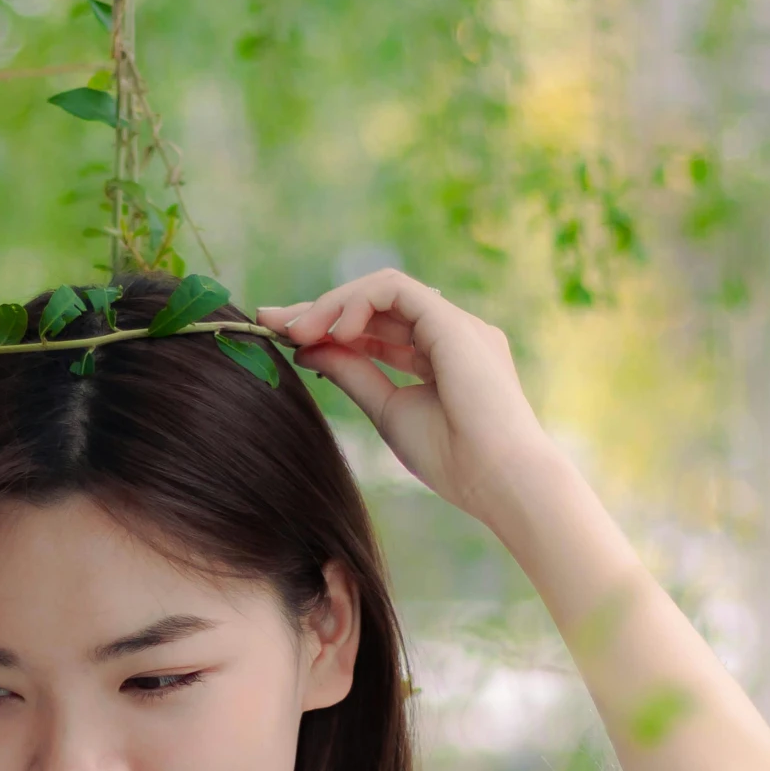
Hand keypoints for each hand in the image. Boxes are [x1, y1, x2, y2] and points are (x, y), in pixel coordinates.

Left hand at [258, 270, 559, 525]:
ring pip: (383, 290)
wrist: (498, 480)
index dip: (329, 328)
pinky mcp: (452, 321)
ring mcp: (456, 325)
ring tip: (296, 331)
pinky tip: (334, 332)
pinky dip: (358, 304)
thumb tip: (309, 349)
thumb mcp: (387, 410)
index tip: (282, 335)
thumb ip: (353, 374)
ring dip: (333, 305)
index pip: (377, 330)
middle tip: (270, 320)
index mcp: (440, 358)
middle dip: (320, 310)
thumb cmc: (453, 459)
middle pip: (376, 307)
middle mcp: (451, 334)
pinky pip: (395, 291)